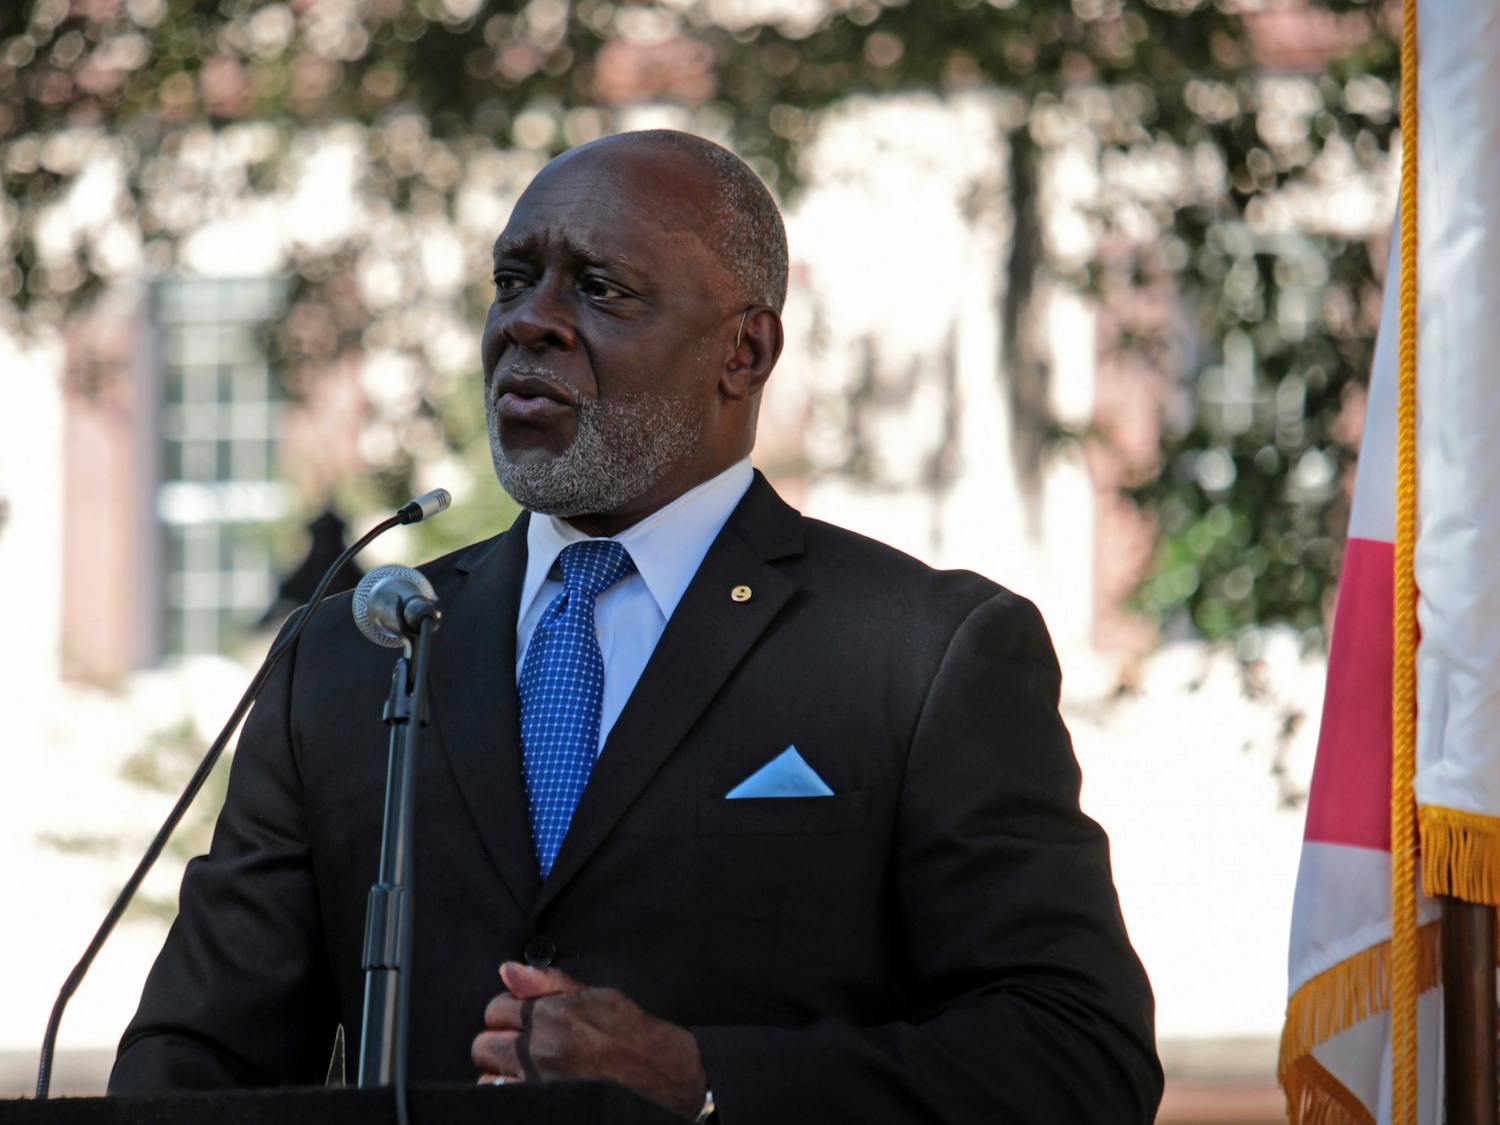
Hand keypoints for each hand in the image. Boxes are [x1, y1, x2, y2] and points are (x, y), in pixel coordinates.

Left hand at [472, 962, 708, 1119]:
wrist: (662, 1076)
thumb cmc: (635, 1036)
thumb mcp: (598, 995)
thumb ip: (549, 983)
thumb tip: (509, 970)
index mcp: (554, 1015)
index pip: (497, 1007)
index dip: (510, 1011)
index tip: (523, 1017)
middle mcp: (542, 1049)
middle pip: (485, 1042)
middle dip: (501, 1039)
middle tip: (525, 1043)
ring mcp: (539, 1082)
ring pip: (488, 1072)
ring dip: (503, 1068)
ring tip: (528, 1066)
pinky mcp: (543, 1103)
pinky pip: (500, 1096)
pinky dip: (508, 1090)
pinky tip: (529, 1084)